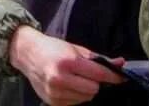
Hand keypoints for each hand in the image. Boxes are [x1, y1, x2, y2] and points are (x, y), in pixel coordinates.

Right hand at [9, 26, 124, 105]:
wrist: (27, 53)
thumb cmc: (52, 48)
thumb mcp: (75, 49)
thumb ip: (98, 59)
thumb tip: (120, 64)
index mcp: (68, 62)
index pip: (99, 75)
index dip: (113, 77)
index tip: (121, 78)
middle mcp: (60, 78)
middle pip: (94, 89)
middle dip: (96, 83)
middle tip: (89, 75)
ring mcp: (55, 92)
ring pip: (85, 98)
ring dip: (85, 90)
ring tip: (75, 79)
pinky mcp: (52, 101)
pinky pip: (74, 103)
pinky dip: (76, 95)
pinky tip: (68, 85)